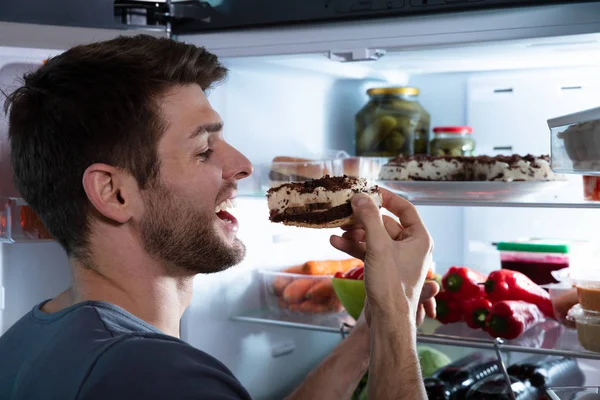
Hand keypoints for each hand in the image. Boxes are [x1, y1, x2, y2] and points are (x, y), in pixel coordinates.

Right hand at [330, 188, 433, 322]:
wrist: (387, 320)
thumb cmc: (391, 285)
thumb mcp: (378, 246)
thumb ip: (369, 218)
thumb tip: (360, 197)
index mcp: (419, 238)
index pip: (405, 208)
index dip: (387, 197)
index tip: (369, 190)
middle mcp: (411, 247)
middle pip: (385, 223)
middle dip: (364, 218)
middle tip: (346, 211)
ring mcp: (397, 259)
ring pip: (374, 237)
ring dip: (355, 233)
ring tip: (337, 229)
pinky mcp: (384, 269)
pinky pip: (368, 251)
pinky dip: (354, 247)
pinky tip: (336, 242)